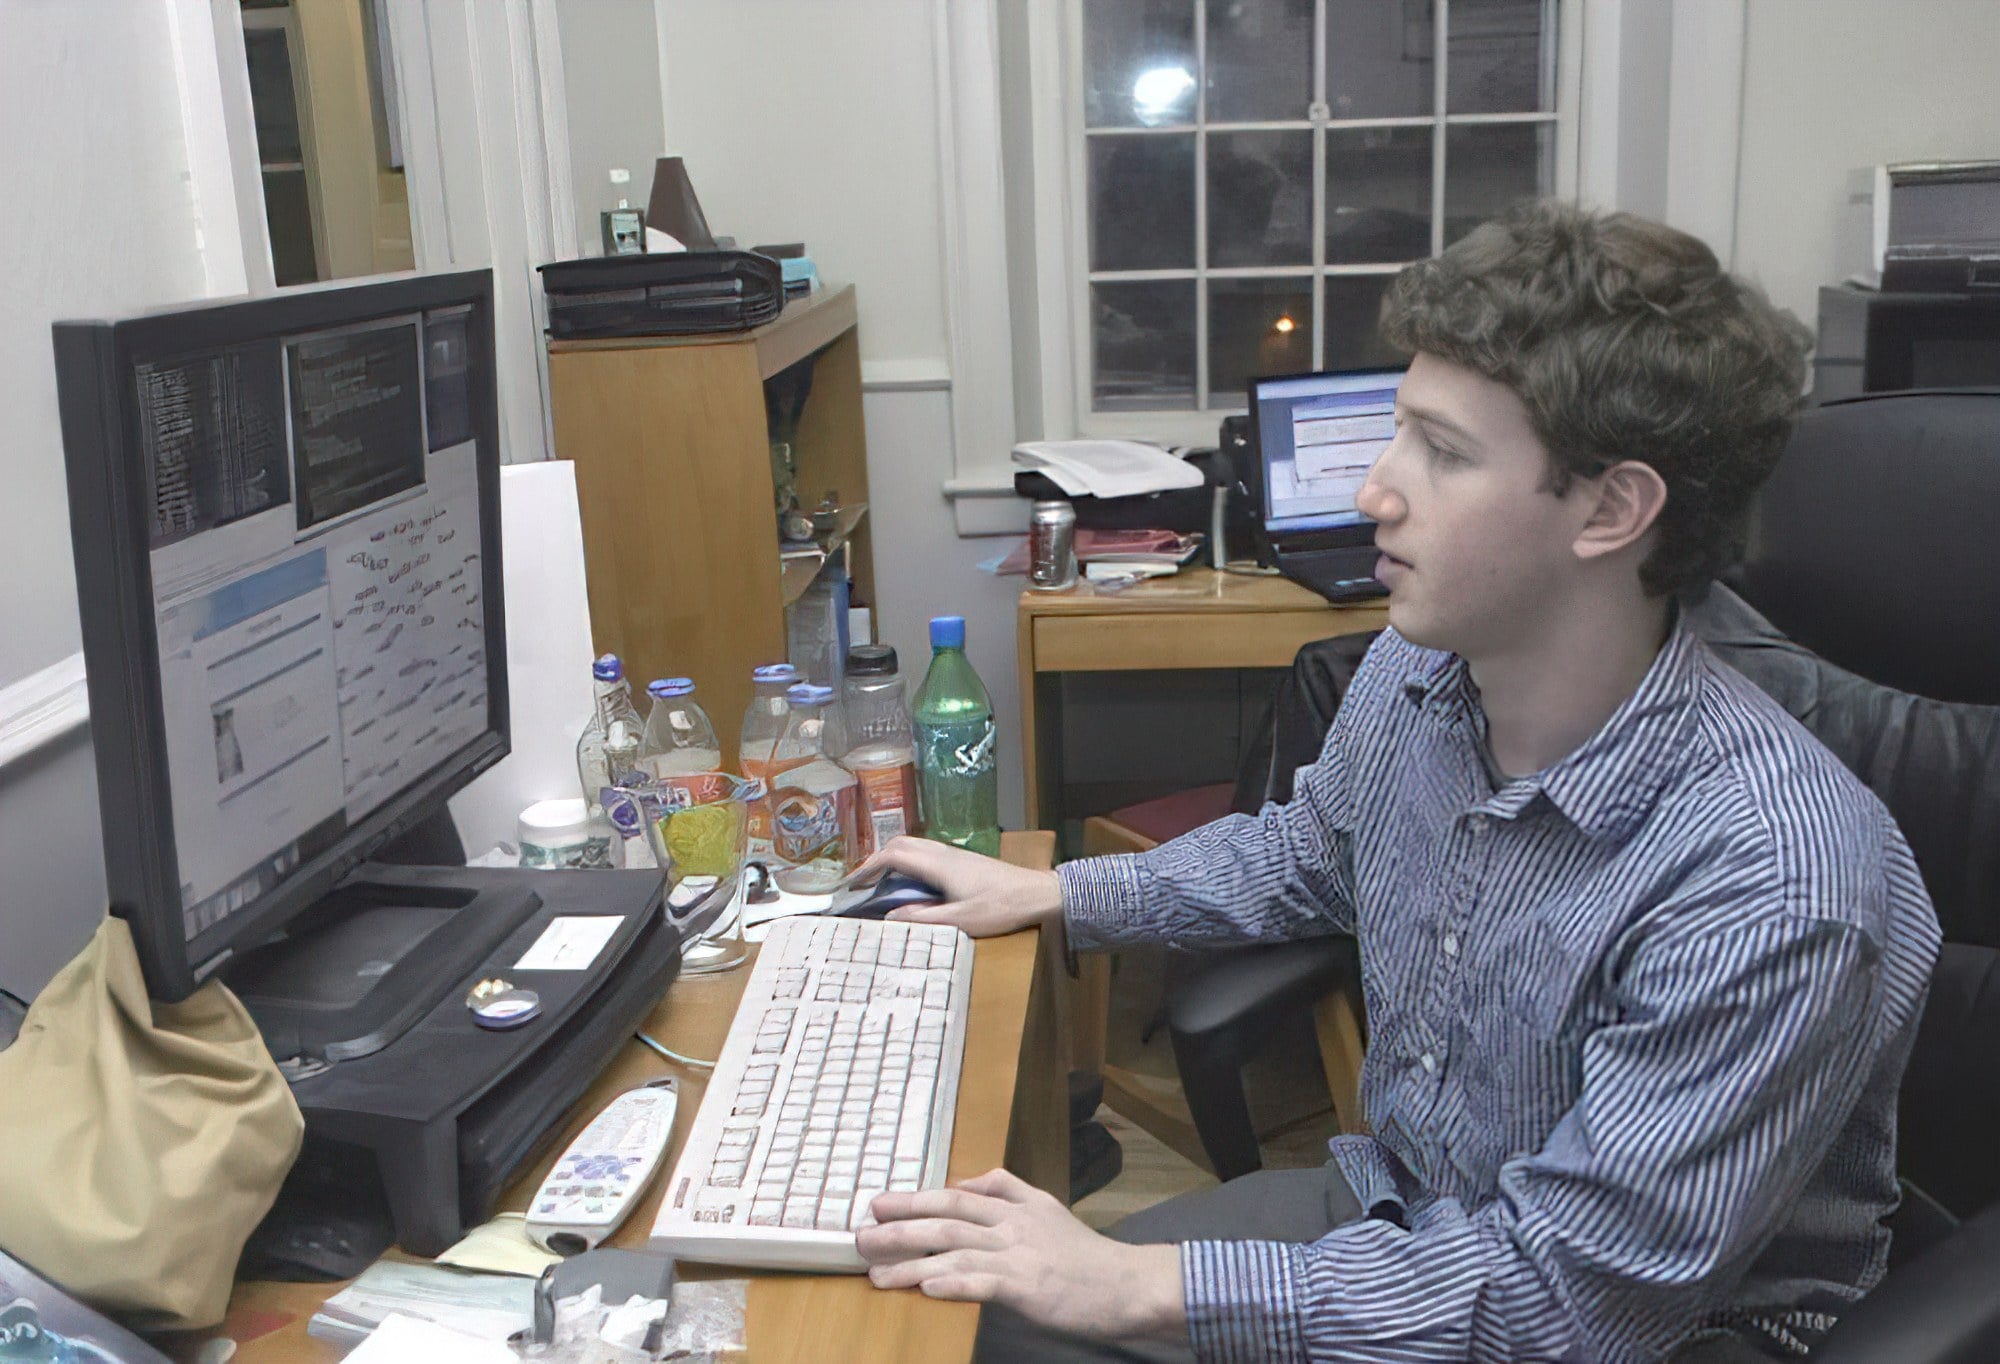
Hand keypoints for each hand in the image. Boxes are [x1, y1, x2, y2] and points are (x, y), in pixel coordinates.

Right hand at [853, 836, 1063, 938]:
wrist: (1037, 894)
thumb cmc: (1002, 907)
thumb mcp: (962, 920)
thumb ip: (925, 918)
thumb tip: (890, 915)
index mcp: (939, 864)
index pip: (893, 854)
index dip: (868, 866)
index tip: (852, 883)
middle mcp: (944, 853)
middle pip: (900, 843)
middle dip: (876, 859)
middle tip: (862, 883)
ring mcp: (954, 854)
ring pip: (914, 845)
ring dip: (893, 859)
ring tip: (881, 882)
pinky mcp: (963, 860)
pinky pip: (926, 853)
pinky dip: (909, 862)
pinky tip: (910, 882)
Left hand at [856, 1168, 1185, 1342]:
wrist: (1125, 1283)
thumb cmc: (1083, 1253)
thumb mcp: (1045, 1206)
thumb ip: (1005, 1188)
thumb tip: (966, 1179)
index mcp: (1014, 1205)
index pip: (955, 1195)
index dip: (913, 1198)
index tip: (878, 1203)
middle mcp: (1011, 1225)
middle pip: (945, 1220)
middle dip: (898, 1228)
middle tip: (861, 1236)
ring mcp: (1018, 1255)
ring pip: (954, 1252)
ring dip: (910, 1263)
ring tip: (876, 1274)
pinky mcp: (1027, 1287)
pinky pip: (983, 1283)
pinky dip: (952, 1284)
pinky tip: (926, 1288)